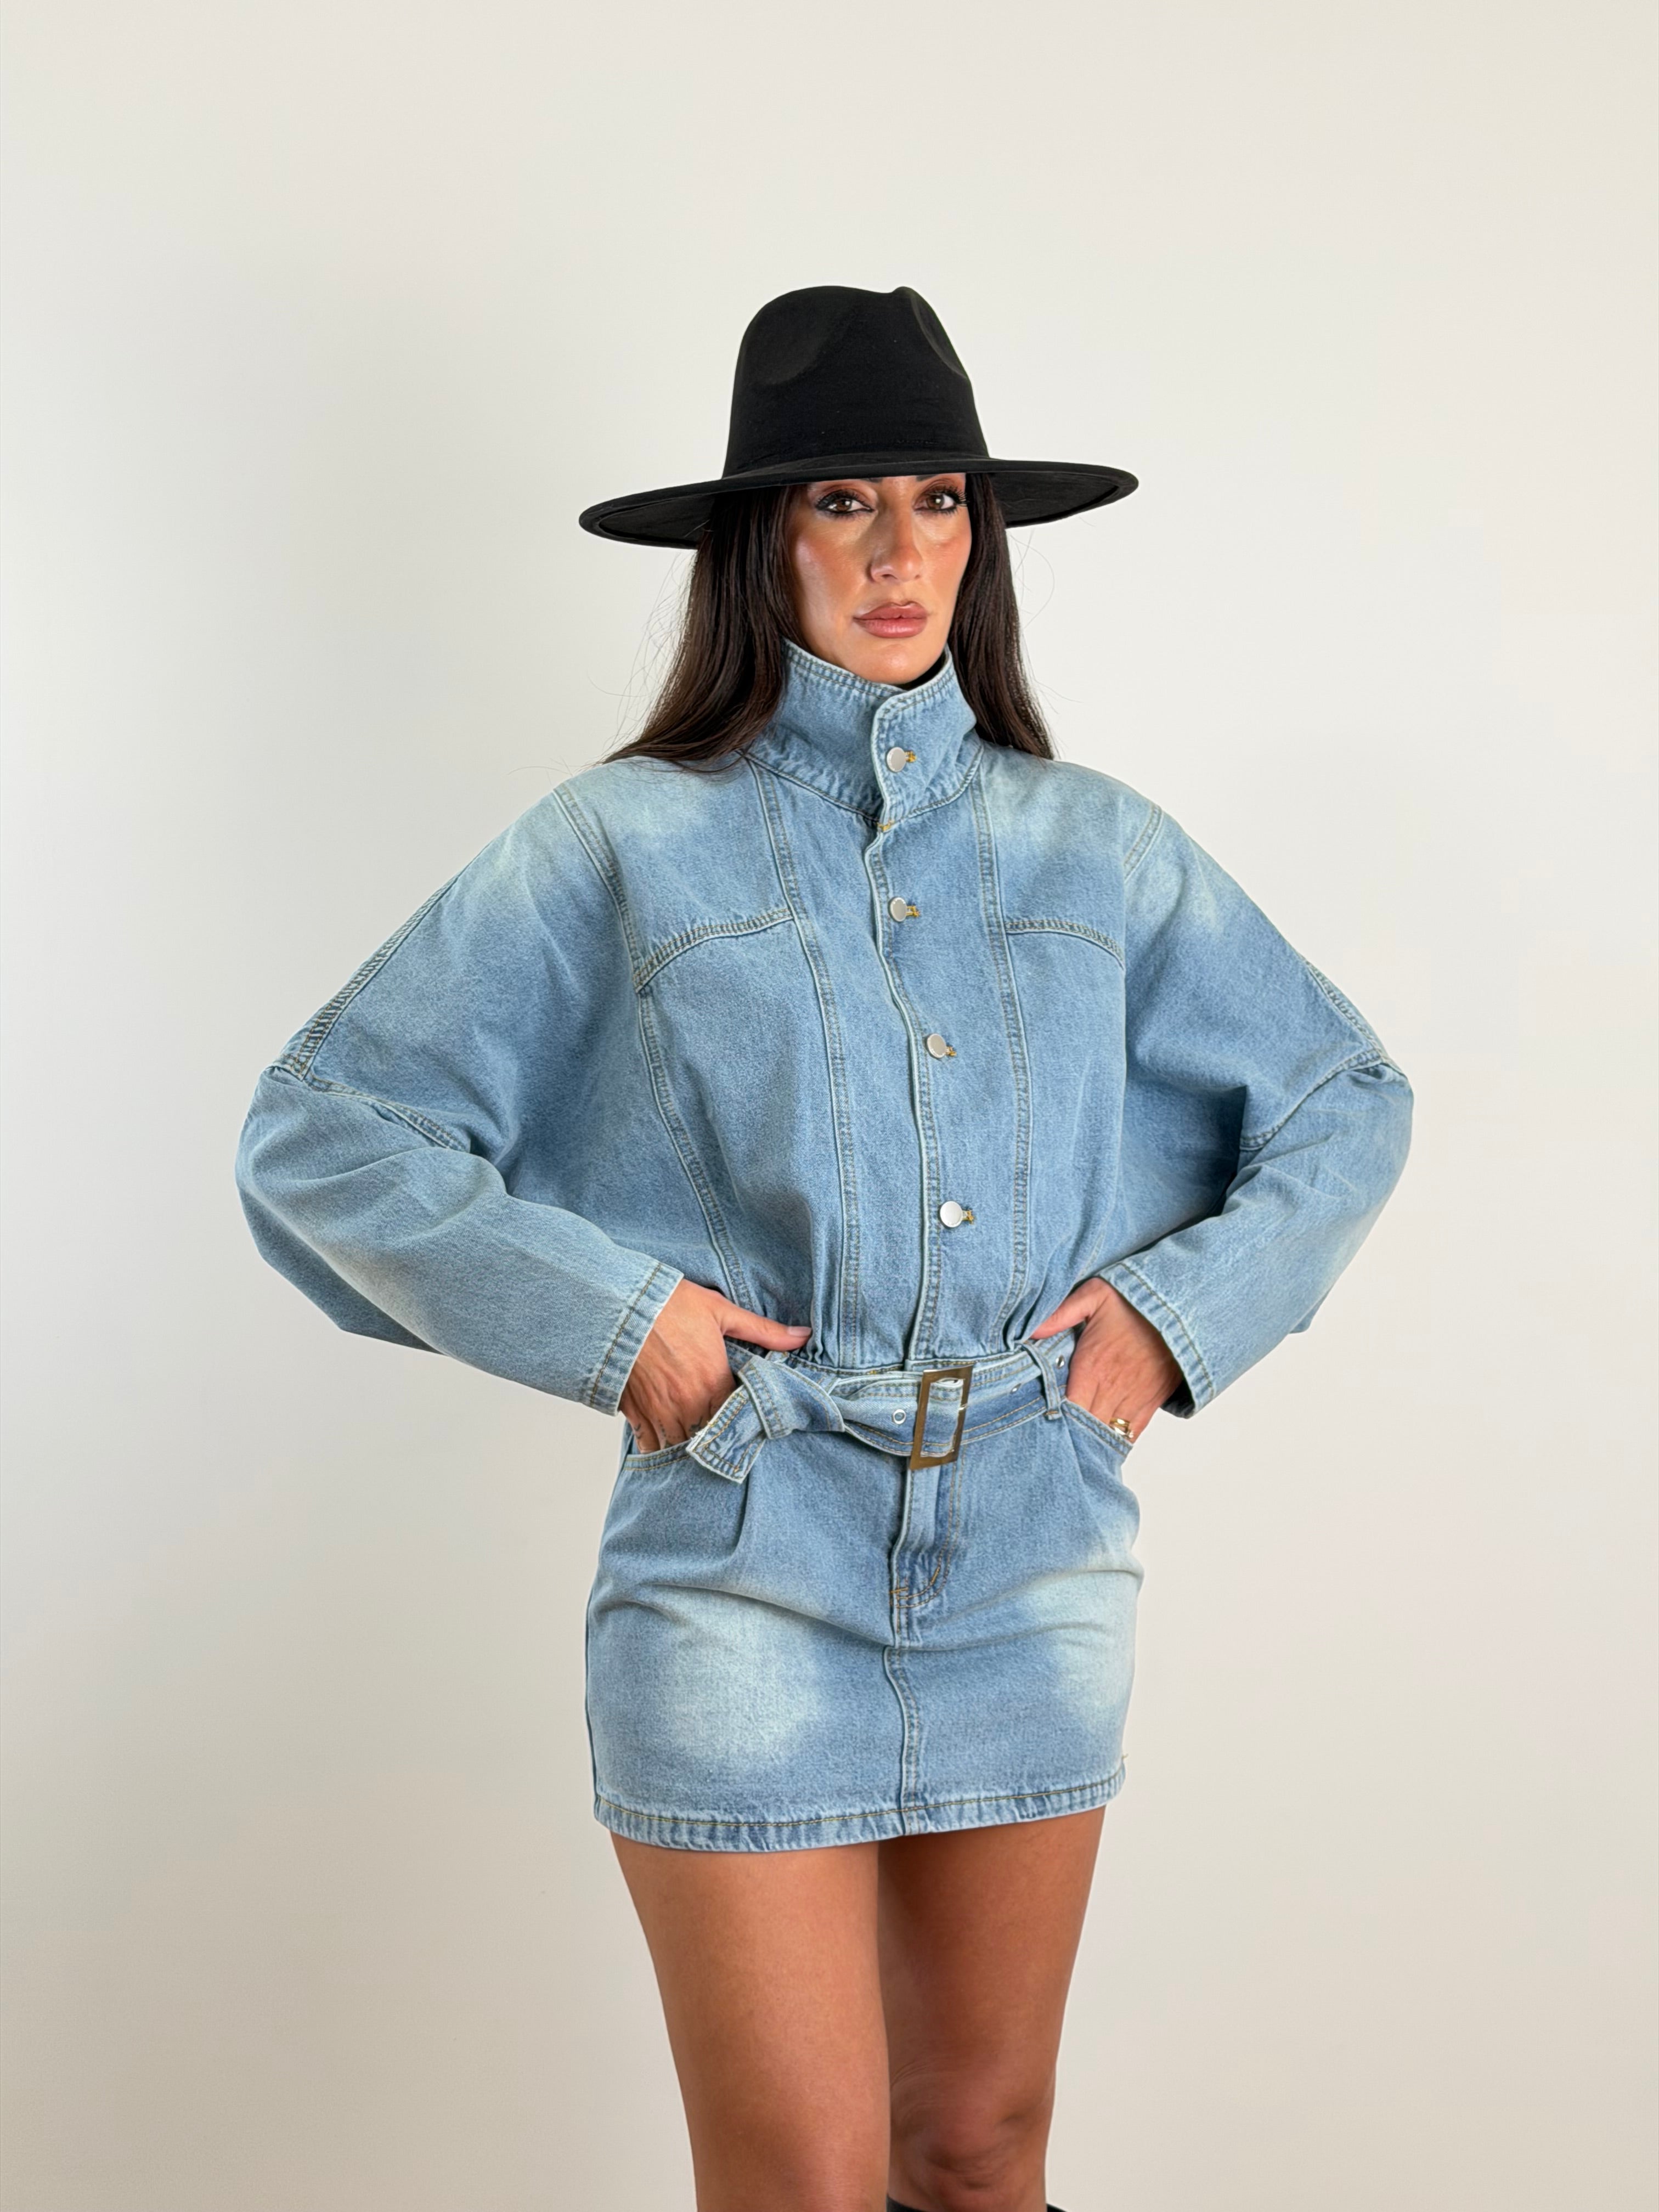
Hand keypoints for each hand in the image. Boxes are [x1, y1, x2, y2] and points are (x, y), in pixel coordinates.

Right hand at [619, 1280, 811, 1451]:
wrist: (618, 1304)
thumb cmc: (669, 1304)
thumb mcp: (721, 1311)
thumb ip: (763, 1331)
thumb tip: (803, 1336)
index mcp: (715, 1382)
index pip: (738, 1418)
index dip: (741, 1420)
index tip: (743, 1419)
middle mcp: (690, 1404)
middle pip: (711, 1437)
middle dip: (716, 1436)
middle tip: (722, 1436)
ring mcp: (661, 1412)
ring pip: (682, 1446)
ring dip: (689, 1444)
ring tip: (695, 1441)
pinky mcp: (635, 1413)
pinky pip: (650, 1445)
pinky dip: (658, 1446)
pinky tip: (665, 1441)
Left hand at [1029, 1277, 1182, 1444]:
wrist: (1182, 1309)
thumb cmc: (1136, 1303)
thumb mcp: (1094, 1295)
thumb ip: (1061, 1313)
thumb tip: (1031, 1330)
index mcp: (1092, 1367)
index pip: (1067, 1407)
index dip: (1054, 1418)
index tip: (1041, 1420)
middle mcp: (1112, 1388)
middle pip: (1084, 1426)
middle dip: (1070, 1432)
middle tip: (1055, 1436)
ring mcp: (1133, 1399)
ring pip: (1107, 1433)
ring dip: (1091, 1439)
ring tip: (1076, 1445)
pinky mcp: (1151, 1403)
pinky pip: (1132, 1432)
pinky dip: (1117, 1439)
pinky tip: (1103, 1442)